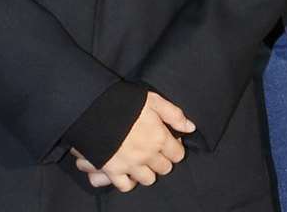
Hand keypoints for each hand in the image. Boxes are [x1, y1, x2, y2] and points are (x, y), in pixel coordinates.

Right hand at [73, 92, 195, 191]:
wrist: (95, 111)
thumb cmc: (126, 103)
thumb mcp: (154, 101)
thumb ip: (175, 115)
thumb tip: (190, 128)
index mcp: (159, 138)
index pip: (178, 154)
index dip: (175, 148)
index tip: (169, 142)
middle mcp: (147, 155)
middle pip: (165, 168)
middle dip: (163, 160)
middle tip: (156, 151)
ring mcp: (130, 165)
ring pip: (149, 179)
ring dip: (148, 172)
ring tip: (143, 161)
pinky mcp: (113, 171)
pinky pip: (126, 186)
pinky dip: (129, 181)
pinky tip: (129, 171)